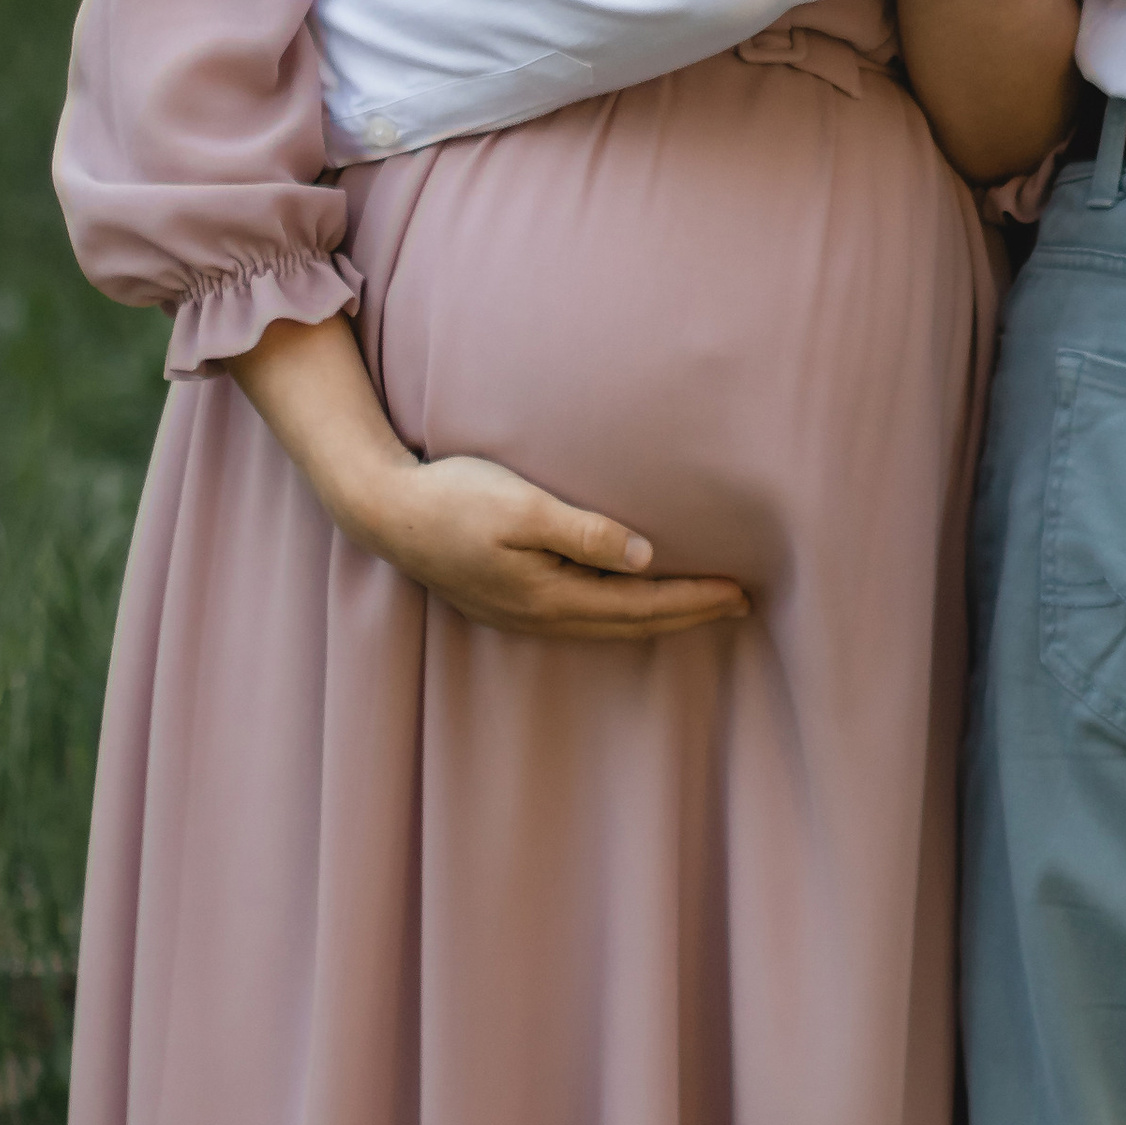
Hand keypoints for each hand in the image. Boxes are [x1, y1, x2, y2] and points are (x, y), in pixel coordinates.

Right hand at [336, 451, 750, 644]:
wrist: (385, 512)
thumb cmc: (454, 499)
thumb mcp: (522, 508)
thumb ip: (585, 534)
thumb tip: (645, 558)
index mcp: (550, 596)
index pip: (641, 605)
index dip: (694, 600)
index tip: (740, 593)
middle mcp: (541, 616)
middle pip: (632, 624)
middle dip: (688, 614)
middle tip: (740, 604)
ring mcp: (523, 614)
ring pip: (609, 625)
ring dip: (658, 617)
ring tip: (699, 605)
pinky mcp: (510, 601)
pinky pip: (585, 616)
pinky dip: (623, 612)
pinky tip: (633, 598)